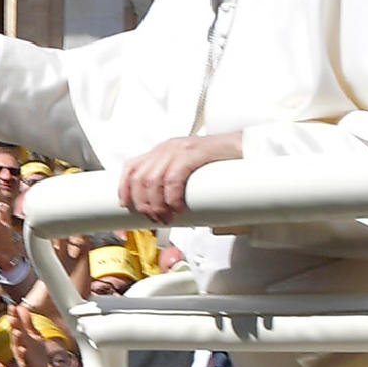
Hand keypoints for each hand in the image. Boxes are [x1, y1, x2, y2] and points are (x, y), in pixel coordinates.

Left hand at [116, 132, 243, 221]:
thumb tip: (163, 212)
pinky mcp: (195, 153)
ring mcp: (180, 149)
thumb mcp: (188, 170)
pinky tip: (177, 208)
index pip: (131, 167)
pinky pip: (174, 178)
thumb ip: (173, 184)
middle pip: (140, 178)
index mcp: (161, 152)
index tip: (125, 207)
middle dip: (143, 204)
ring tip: (166, 218)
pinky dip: (172, 197)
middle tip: (155, 219)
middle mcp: (166, 148)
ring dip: (156, 205)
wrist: (244, 147)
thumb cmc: (218, 163)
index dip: (123, 188)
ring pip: (153, 180)